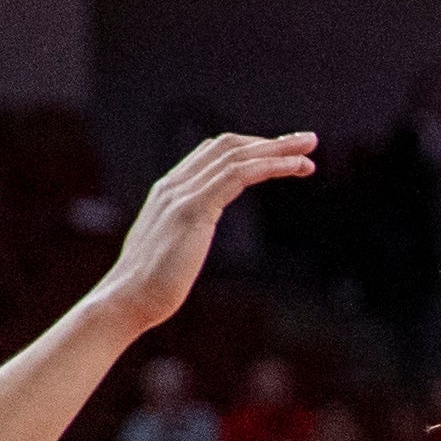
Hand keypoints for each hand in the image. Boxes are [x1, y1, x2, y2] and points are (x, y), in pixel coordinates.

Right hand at [95, 131, 315, 333]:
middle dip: (270, 142)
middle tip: (307, 142)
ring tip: (309, 149)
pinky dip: (271, 166)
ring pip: (236, 156)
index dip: (250, 148)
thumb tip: (194, 232)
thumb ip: (185, 228)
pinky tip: (295, 167)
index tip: (283, 153)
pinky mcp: (193, 209)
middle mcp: (174, 185)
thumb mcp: (173, 245)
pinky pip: (238, 175)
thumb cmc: (153, 283)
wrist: (130, 298)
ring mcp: (182, 194)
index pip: (213, 154)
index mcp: (169, 190)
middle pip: (227, 147)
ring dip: (277, 149)